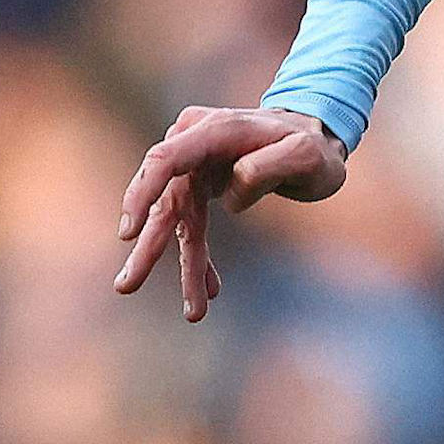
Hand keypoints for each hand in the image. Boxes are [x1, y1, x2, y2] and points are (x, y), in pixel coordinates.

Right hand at [114, 105, 347, 323]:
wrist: (316, 136)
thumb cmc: (314, 146)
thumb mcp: (308, 155)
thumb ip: (271, 165)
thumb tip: (234, 183)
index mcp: (215, 131)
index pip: (164, 160)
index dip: (142, 195)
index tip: (129, 233)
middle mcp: (196, 145)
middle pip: (165, 199)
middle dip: (150, 247)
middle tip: (126, 286)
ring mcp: (195, 167)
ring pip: (179, 221)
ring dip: (185, 266)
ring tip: (193, 312)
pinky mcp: (201, 187)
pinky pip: (193, 226)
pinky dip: (200, 258)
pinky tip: (210, 290)